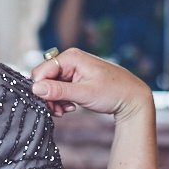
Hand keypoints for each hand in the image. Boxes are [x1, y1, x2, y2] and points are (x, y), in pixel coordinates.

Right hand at [30, 47, 152, 120]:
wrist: (133, 98)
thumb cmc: (114, 92)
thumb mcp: (84, 93)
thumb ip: (58, 90)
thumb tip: (36, 88)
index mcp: (71, 57)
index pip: (42, 71)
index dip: (40, 89)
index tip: (47, 105)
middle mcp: (70, 60)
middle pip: (45, 79)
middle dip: (49, 97)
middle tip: (58, 112)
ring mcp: (73, 69)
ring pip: (51, 86)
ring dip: (55, 100)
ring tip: (66, 110)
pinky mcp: (76, 79)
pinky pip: (60, 89)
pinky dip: (62, 100)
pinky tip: (71, 107)